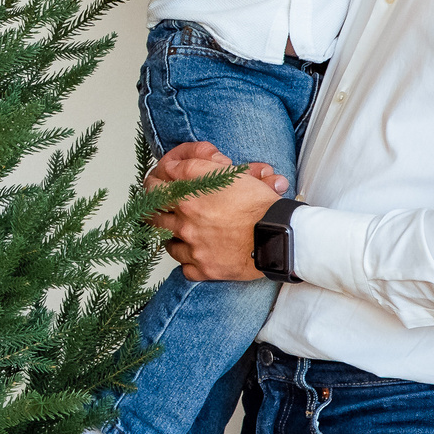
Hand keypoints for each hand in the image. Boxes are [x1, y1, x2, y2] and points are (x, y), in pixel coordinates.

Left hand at [144, 142, 282, 280]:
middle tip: (163, 208)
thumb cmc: (260, 204)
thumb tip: (180, 166)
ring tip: (181, 231)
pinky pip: (185, 268)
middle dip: (156, 209)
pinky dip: (188, 262)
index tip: (162, 183)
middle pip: (152, 214)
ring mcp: (193, 246)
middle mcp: (186, 220)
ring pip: (166, 242)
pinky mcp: (205, 268)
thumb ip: (200, 165)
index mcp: (189, 195)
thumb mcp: (230, 173)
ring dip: (171, 235)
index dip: (156, 181)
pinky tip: (196, 255)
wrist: (281, 234)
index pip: (154, 183)